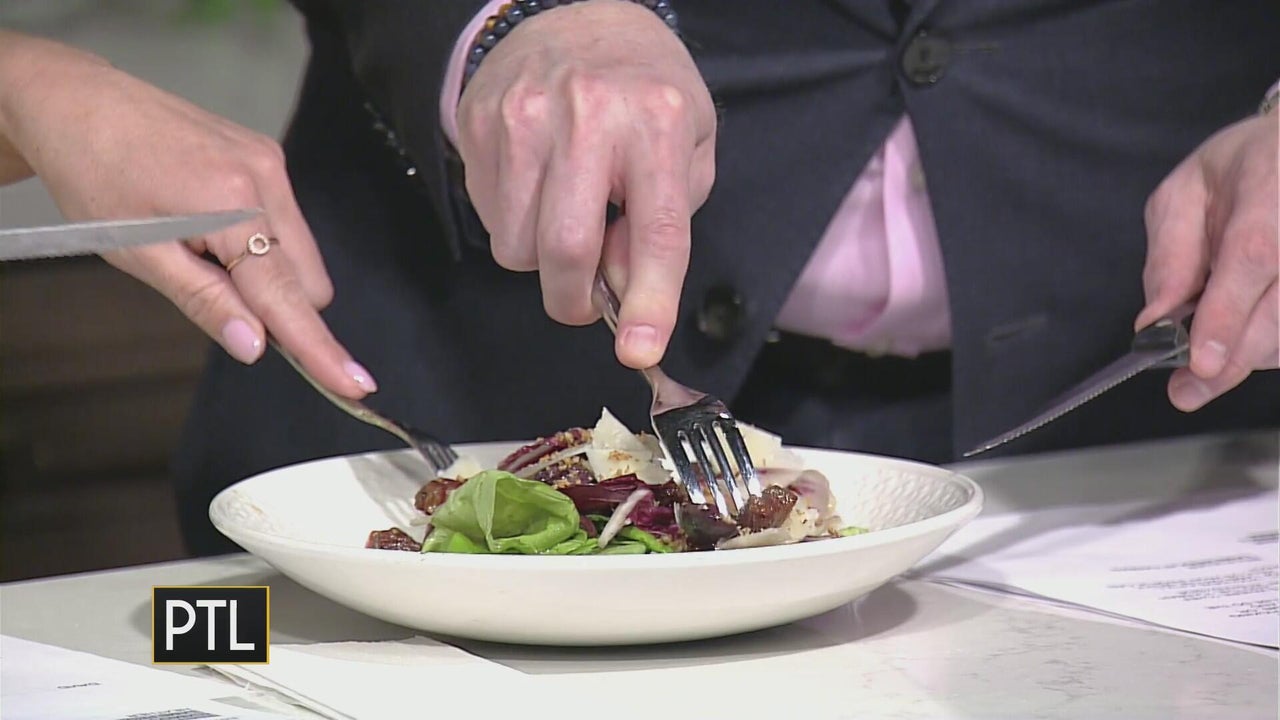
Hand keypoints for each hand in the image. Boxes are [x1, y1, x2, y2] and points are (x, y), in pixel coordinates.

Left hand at [0, 33, 375, 397]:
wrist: (78, 102)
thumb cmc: (94, 172)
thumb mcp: (139, 253)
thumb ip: (205, 301)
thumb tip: (256, 346)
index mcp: (232, 202)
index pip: (286, 295)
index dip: (318, 347)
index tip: (356, 385)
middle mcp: (265, 176)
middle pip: (306, 280)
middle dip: (275, 305)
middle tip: (208, 290)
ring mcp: (270, 162)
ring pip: (299, 254)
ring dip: (263, 273)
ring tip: (196, 249)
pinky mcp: (266, 155)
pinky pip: (286, 223)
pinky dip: (258, 244)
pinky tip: (208, 227)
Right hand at [455, 1, 715, 367]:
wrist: (572, 19)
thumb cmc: (643, 94)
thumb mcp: (687, 150)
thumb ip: (665, 225)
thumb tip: (625, 295)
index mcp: (656, 121)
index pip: (656, 230)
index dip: (650, 301)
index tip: (639, 350)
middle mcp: (586, 115)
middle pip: (565, 249)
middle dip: (573, 300)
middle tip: (584, 303)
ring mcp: (522, 117)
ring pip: (516, 247)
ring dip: (541, 260)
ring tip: (564, 218)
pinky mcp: (479, 125)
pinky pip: (488, 220)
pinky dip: (514, 227)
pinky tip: (536, 189)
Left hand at [1138, 109, 1277, 410]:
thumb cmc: (1240, 170)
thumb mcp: (1184, 195)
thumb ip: (1169, 256)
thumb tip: (1154, 321)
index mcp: (1269, 193)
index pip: (1253, 258)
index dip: (1226, 315)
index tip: (1201, 364)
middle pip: (1278, 312)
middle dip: (1232, 360)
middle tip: (1188, 390)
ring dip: (1249, 355)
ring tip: (1213, 349)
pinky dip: (1269, 345)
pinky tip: (1244, 337)